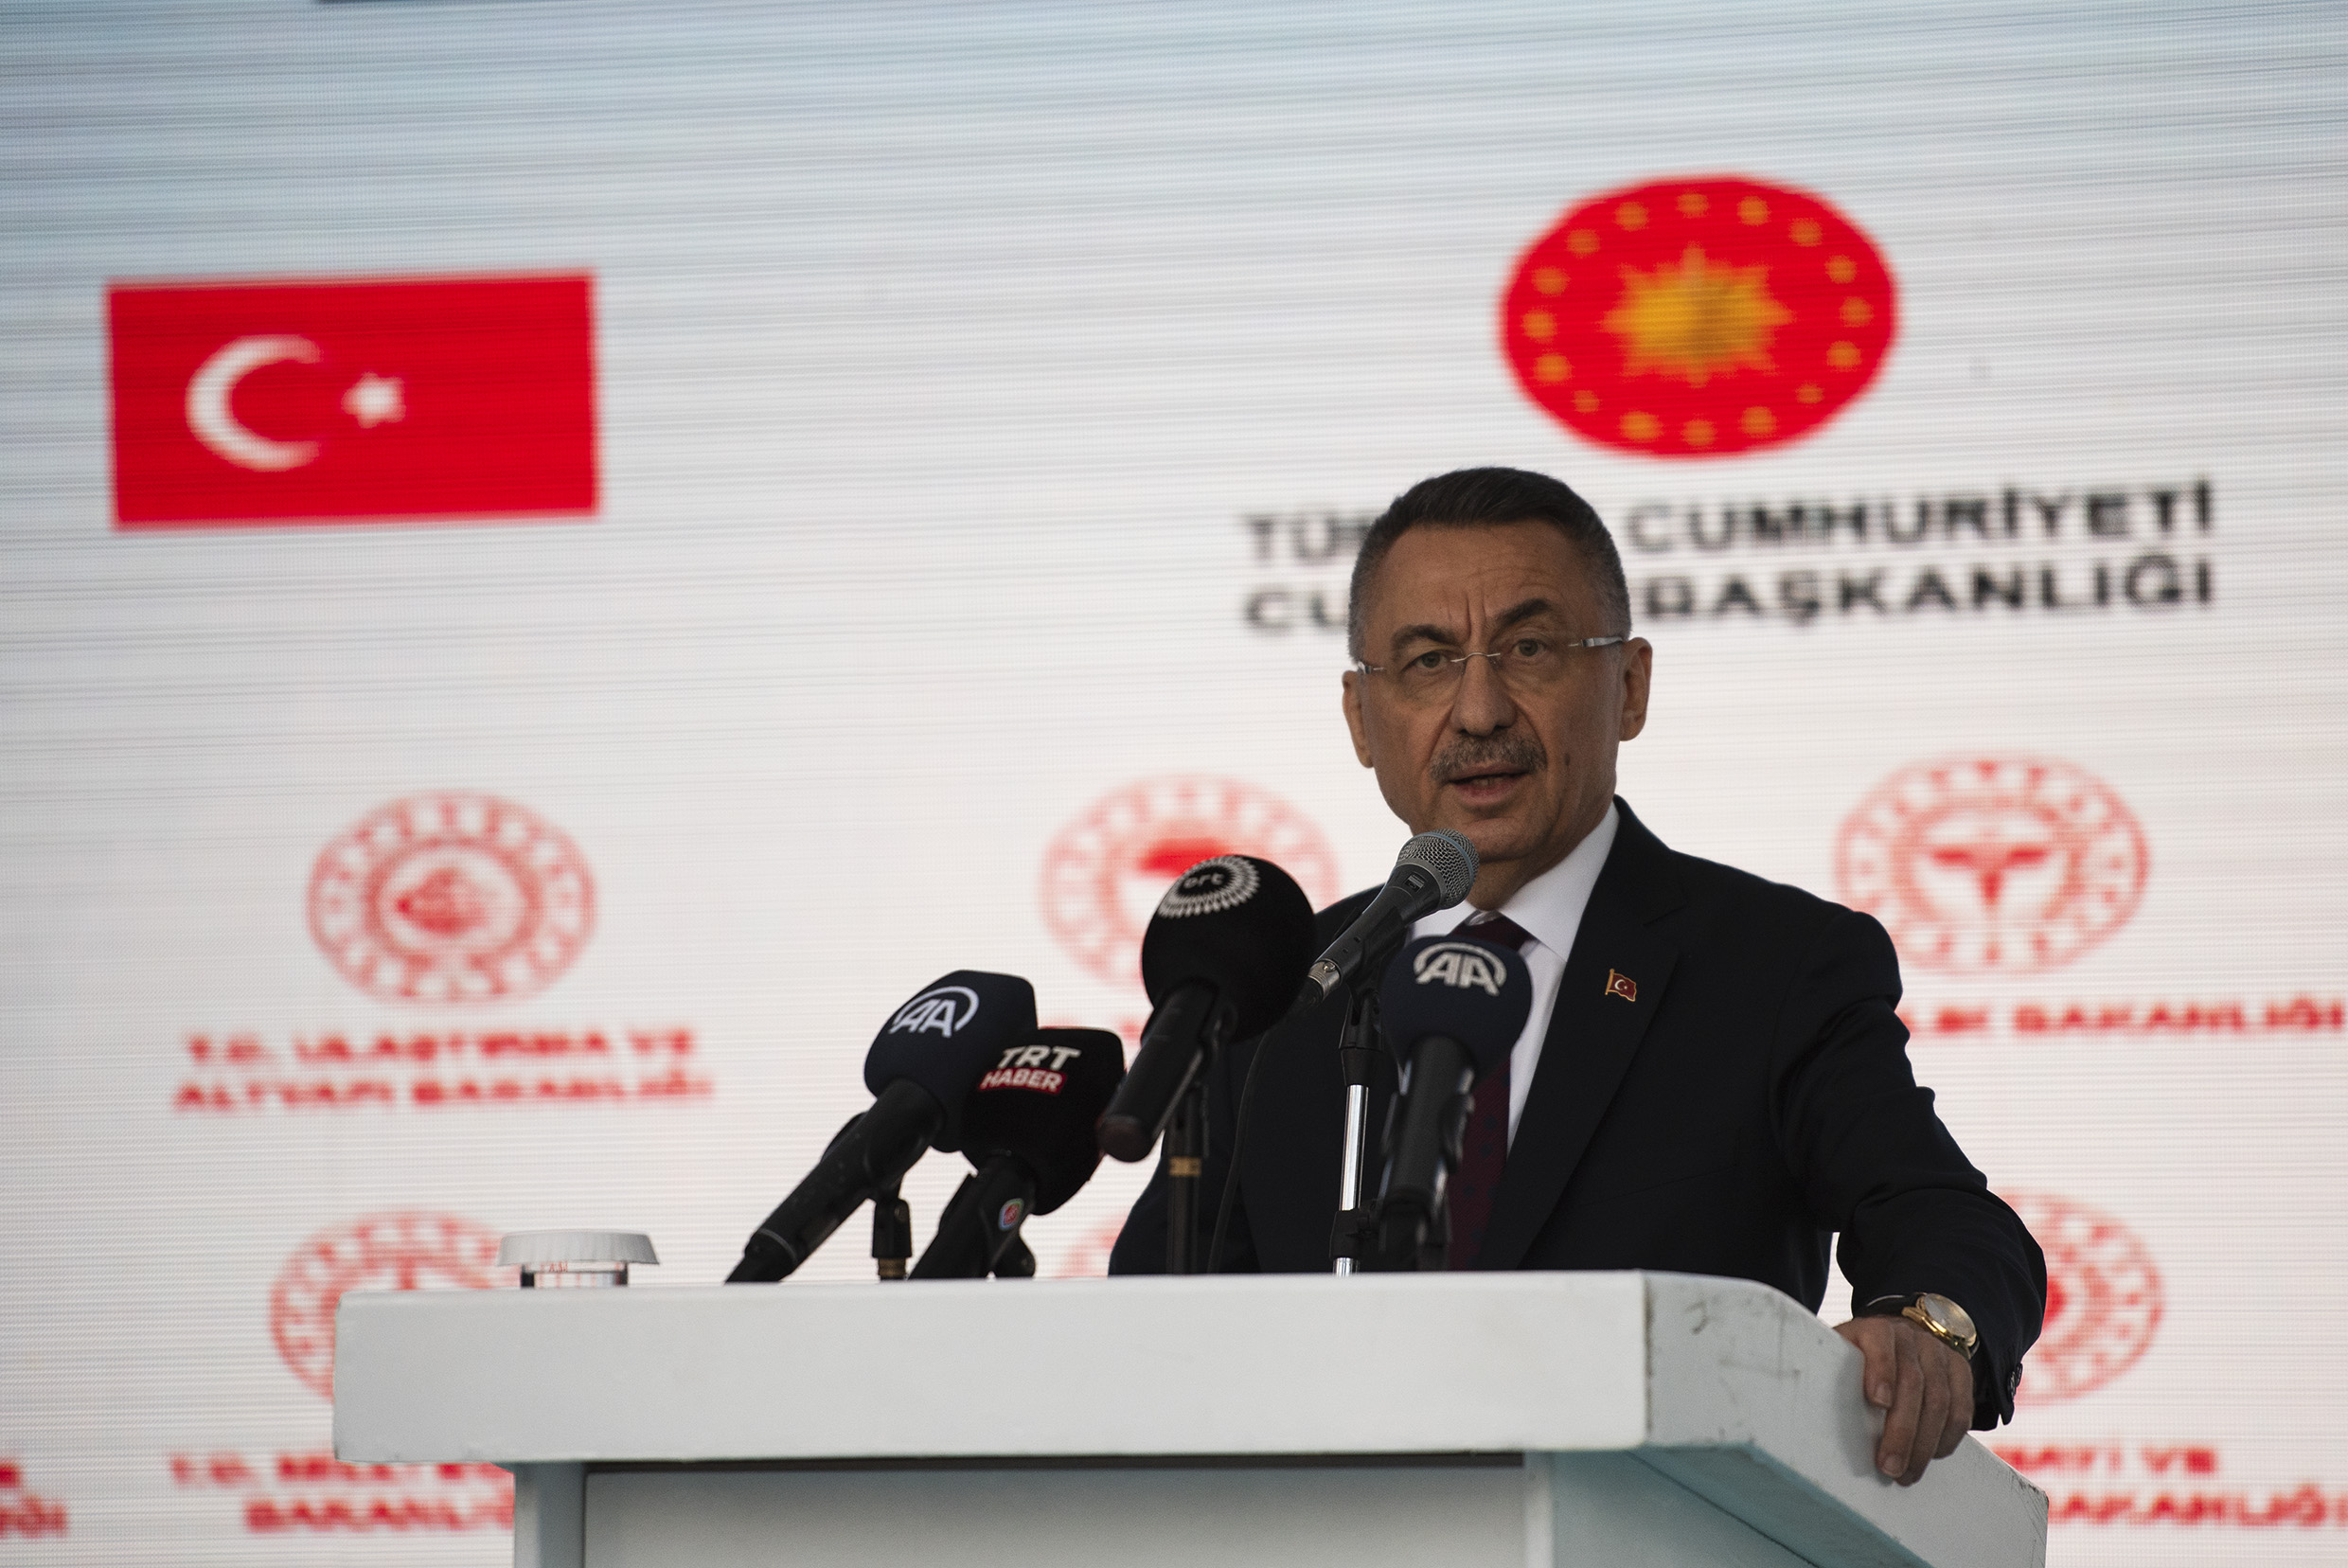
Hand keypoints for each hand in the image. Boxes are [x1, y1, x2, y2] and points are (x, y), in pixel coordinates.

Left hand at [1834, 1314, 1973, 1485]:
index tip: (1877, 1402)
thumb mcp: (1839, 1353)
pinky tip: (1931, 1456)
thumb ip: (1830, 1373)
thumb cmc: (1858, 1356)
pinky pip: (1962, 1410)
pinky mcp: (1961, 1370)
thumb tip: (1807, 1414)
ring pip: (1940, 1401)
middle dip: (1902, 1431)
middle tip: (1888, 1466)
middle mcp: (1910, 1336)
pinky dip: (1947, 1438)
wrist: (1899, 1335)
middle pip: (1913, 1383)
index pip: (1880, 1343)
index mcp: (1875, 1329)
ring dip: (1924, 1444)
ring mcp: (1938, 1352)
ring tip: (1907, 1473)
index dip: (1881, 1371)